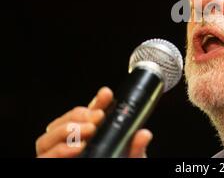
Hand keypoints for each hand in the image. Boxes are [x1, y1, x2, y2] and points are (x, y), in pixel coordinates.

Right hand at [35, 87, 152, 157]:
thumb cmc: (118, 161)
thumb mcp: (129, 157)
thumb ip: (136, 147)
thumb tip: (144, 134)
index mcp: (85, 136)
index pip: (86, 114)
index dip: (96, 102)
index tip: (107, 94)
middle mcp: (66, 145)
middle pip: (61, 123)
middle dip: (78, 115)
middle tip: (98, 117)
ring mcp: (56, 156)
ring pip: (46, 139)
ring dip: (66, 130)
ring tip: (89, 130)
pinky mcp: (49, 163)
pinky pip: (44, 158)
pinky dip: (59, 150)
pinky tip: (77, 147)